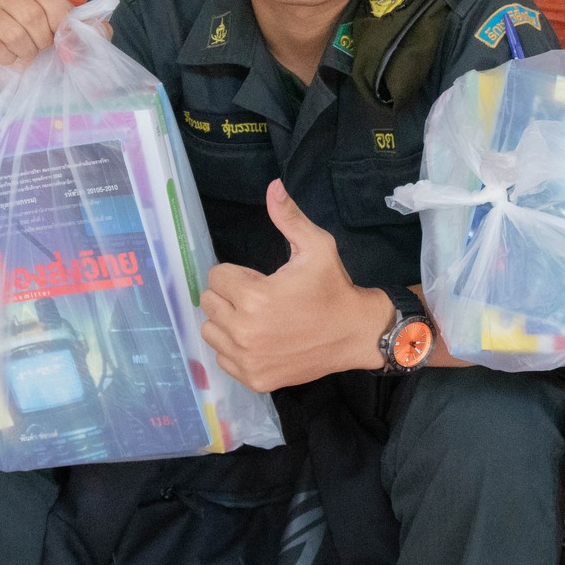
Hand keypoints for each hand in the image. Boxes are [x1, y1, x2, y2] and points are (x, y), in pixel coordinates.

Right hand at [0, 0, 99, 67]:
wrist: (21, 73)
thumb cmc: (49, 47)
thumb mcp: (79, 37)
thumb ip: (93, 29)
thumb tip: (91, 29)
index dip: (57, 18)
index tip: (60, 35)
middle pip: (30, 13)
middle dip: (43, 41)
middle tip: (42, 50)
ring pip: (11, 31)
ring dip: (26, 52)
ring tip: (26, 55)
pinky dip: (7, 59)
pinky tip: (8, 59)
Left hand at [200, 179, 391, 392]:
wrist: (355, 334)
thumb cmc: (333, 288)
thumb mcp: (316, 247)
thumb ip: (289, 218)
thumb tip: (273, 186)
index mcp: (254, 297)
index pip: (216, 276)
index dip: (237, 274)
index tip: (260, 280)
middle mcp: (244, 331)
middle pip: (209, 303)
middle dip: (230, 296)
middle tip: (260, 299)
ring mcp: (247, 359)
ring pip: (211, 332)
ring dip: (228, 322)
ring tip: (258, 319)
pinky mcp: (253, 378)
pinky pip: (222, 358)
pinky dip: (235, 349)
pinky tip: (261, 341)